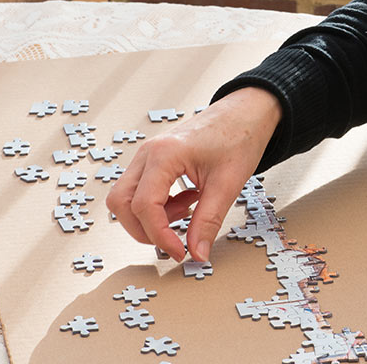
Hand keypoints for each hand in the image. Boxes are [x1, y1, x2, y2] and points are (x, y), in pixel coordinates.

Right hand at [106, 86, 282, 262]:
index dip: (159, 236)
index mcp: (164, 155)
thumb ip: (209, 221)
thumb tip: (197, 253)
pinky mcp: (154, 160)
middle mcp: (148, 153)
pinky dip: (159, 204)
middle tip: (175, 241)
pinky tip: (188, 201)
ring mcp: (148, 155)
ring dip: (152, 216)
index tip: (180, 253)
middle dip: (144, 230)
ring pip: (126, 197)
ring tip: (189, 211)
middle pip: (121, 203)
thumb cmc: (239, 137)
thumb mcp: (228, 184)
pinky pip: (141, 189)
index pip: (144, 206)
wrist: (246, 112)